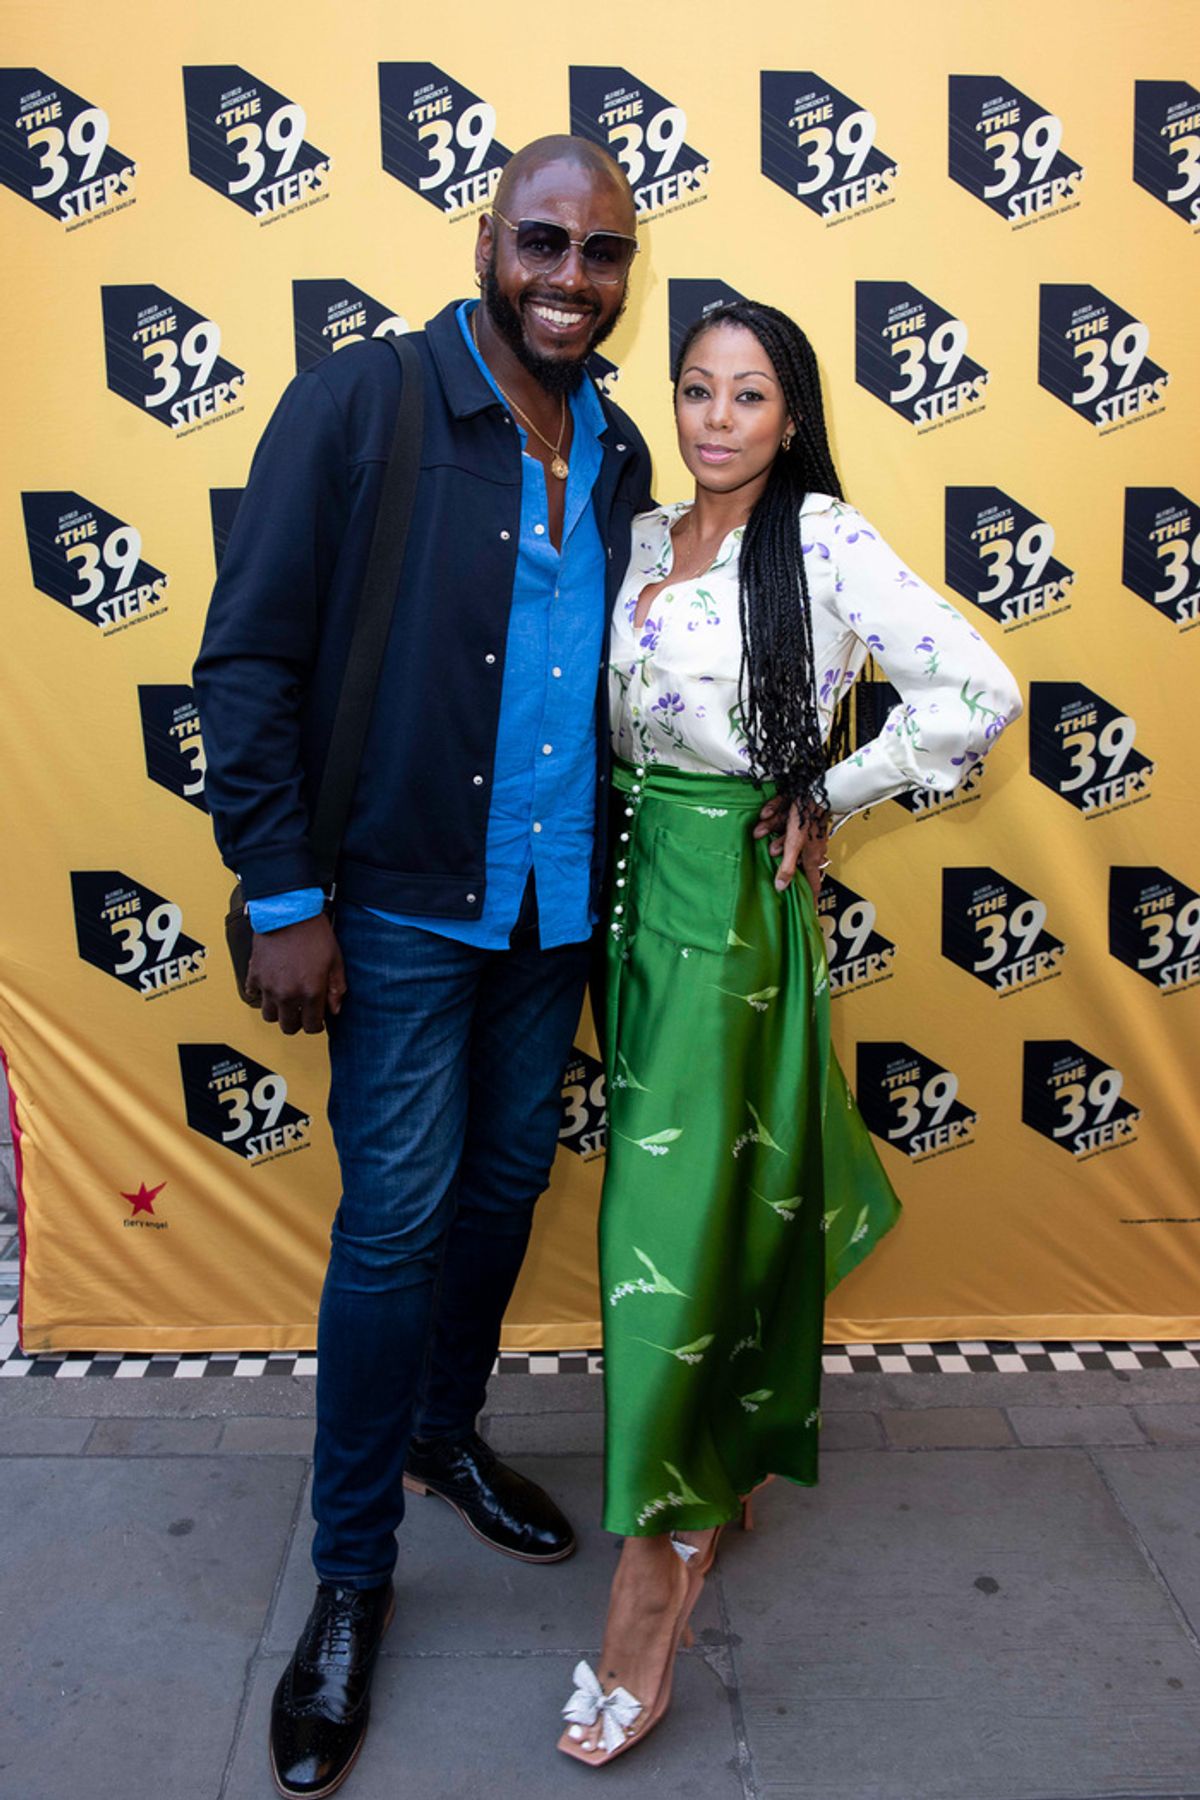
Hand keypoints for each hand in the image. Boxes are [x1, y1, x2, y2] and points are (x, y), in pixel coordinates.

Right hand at [245, 912, 345, 1034]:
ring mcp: (268, 986)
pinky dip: (261, 994)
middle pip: (288, 1026)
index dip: (316, 1025)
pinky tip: (271, 985)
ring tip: (286, 1000)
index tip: (317, 1019)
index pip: (311, 1027)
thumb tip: (334, 1009)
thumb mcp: (335, 960)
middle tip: (302, 1011)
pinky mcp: (254, 975)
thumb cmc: (313, 932)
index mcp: (311, 992)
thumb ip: (336, 988)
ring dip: (278, 1011)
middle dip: (297, 1022)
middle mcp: (288, 994)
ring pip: (269, 1016)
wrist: (288, 912)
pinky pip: (253, 995)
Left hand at [753, 797, 829, 900]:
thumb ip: (787, 866)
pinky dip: (774, 815)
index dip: (812, 898)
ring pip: (785, 837)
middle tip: (770, 849)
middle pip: (793, 858)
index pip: (813, 884)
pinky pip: (782, 821)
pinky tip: (766, 812)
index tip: (811, 910)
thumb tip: (781, 888)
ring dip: (772, 830)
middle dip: (779, 852)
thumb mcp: (794, 845)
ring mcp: (806, 834)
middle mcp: (810, 847)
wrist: (812, 790)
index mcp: (811, 857)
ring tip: (760, 829)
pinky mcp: (800, 820)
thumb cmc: (807, 817)